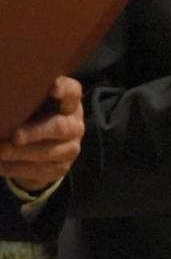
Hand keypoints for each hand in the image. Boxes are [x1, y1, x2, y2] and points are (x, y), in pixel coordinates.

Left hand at [1, 76, 84, 191]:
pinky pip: (38, 170)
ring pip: (47, 153)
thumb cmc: (34, 117)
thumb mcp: (34, 104)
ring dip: (19, 153)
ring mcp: (70, 148)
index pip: (72, 92)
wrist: (45, 148)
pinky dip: (14, 168)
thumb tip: (4, 97)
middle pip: (59, 127)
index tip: (53, 88)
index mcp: (69, 103)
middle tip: (16, 136)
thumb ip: (27, 98)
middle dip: (36, 132)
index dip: (65, 90)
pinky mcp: (61, 168)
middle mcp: (74, 125)